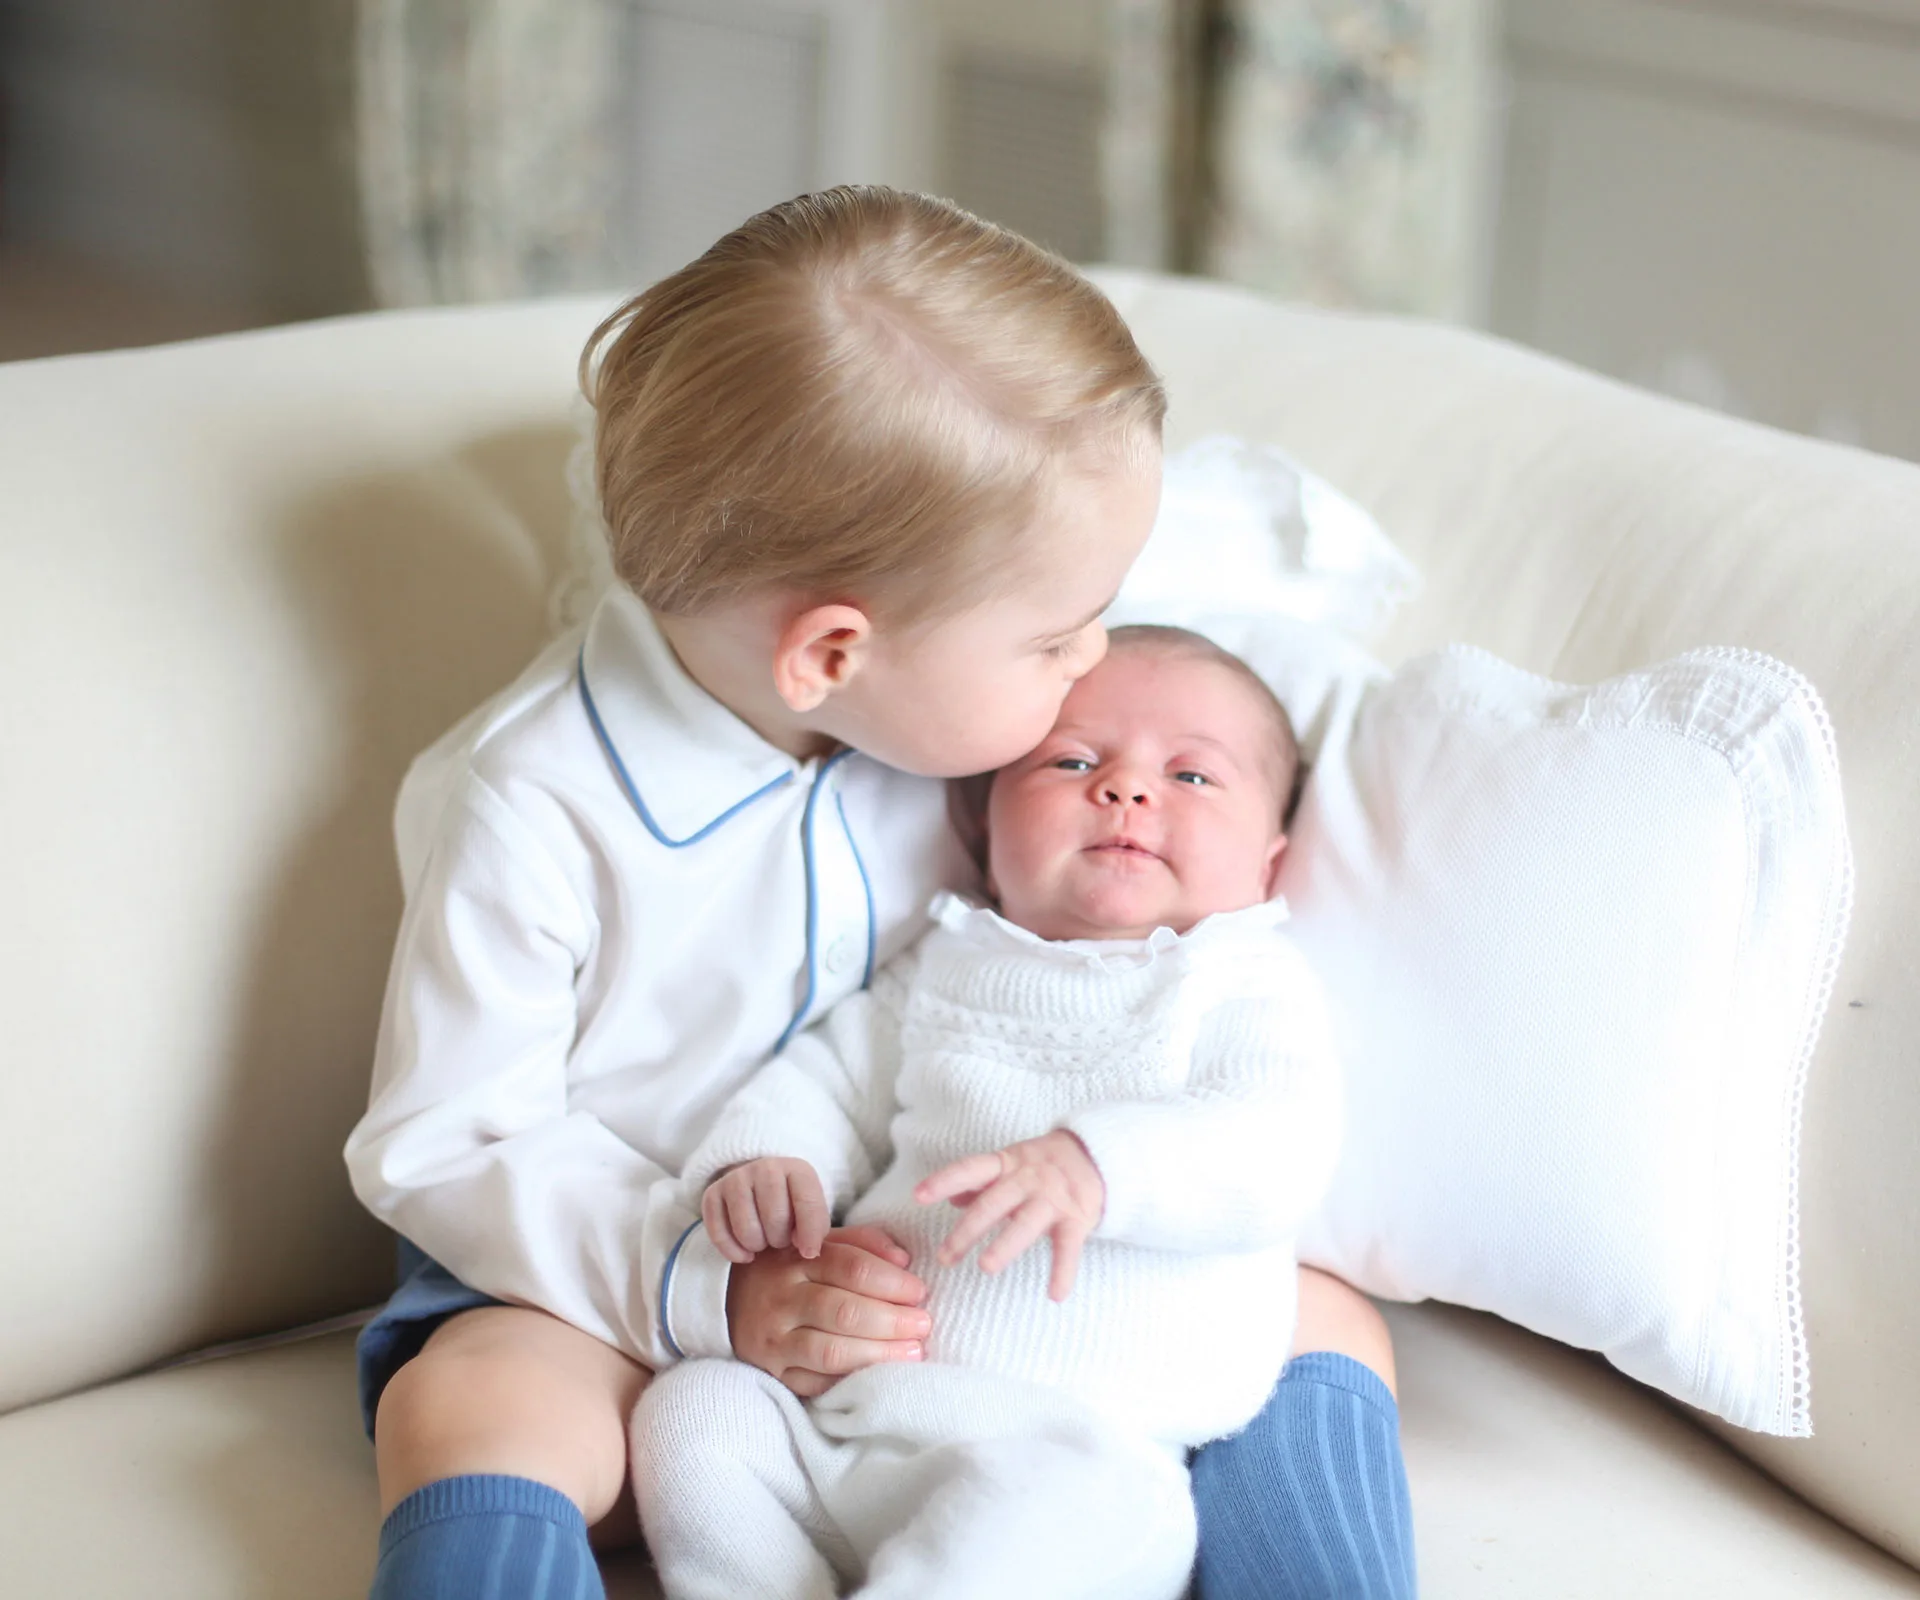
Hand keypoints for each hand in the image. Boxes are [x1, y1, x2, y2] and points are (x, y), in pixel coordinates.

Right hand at [702, 1157, 830, 1263]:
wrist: (758, 1185)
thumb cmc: (790, 1204)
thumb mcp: (811, 1210)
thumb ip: (815, 1228)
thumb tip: (806, 1250)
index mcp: (796, 1169)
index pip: (807, 1202)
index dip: (810, 1233)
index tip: (809, 1252)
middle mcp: (764, 1167)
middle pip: (775, 1219)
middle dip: (780, 1239)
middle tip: (780, 1238)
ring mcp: (736, 1178)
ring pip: (746, 1230)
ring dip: (757, 1245)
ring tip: (763, 1240)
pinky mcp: (712, 1194)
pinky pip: (719, 1235)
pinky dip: (733, 1252)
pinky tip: (745, 1252)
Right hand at [727, 1224, 930, 1397]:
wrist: (723, 1301)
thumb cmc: (788, 1269)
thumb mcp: (817, 1244)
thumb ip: (861, 1243)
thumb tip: (903, 1259)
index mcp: (796, 1260)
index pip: (852, 1268)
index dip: (893, 1281)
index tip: (920, 1292)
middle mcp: (782, 1299)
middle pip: (845, 1312)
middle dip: (892, 1321)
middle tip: (924, 1324)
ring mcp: (774, 1340)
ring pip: (832, 1352)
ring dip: (879, 1354)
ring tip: (913, 1352)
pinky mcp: (772, 1373)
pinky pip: (815, 1383)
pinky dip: (851, 1381)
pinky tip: (879, 1376)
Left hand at [915, 1130, 1104, 1300]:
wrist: (1097, 1155)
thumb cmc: (1042, 1164)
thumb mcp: (1010, 1163)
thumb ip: (981, 1181)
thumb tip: (950, 1198)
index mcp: (1006, 1163)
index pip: (970, 1169)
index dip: (944, 1181)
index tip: (918, 1196)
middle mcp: (1027, 1179)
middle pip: (993, 1204)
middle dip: (967, 1231)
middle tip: (944, 1258)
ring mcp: (1052, 1199)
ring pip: (1025, 1224)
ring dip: (1005, 1245)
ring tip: (986, 1267)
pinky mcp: (1076, 1219)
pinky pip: (1068, 1248)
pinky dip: (1063, 1271)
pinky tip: (1055, 1295)